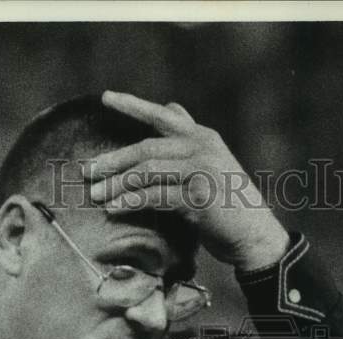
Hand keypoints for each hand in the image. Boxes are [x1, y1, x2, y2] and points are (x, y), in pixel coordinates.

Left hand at [88, 91, 289, 270]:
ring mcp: (201, 172)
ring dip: (117, 183)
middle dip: (114, 160)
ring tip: (95, 195)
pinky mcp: (197, 198)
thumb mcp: (211, 163)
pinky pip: (155, 196)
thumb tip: (170, 108)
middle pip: (147, 147)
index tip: (106, 98)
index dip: (133, 106)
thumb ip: (189, 139)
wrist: (254, 235)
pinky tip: (114, 209)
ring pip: (147, 171)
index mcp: (203, 137)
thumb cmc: (228, 203)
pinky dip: (131, 202)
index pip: (163, 116)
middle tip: (88, 171)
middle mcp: (202, 148)